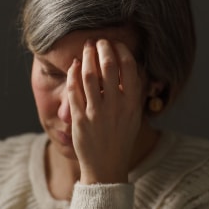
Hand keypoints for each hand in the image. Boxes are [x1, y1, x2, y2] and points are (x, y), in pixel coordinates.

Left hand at [67, 39, 143, 183]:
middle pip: (109, 66)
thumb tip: (133, 67)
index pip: (129, 68)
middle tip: (99, 41)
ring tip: (87, 48)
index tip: (116, 43)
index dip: (122, 50)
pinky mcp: (79, 119)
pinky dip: (73, 74)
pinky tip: (74, 65)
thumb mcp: (135, 116)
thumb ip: (135, 92)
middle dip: (103, 48)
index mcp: (132, 103)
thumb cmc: (121, 138)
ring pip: (90, 75)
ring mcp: (96, 112)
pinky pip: (74, 90)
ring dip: (87, 56)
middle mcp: (116, 106)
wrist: (106, 167)